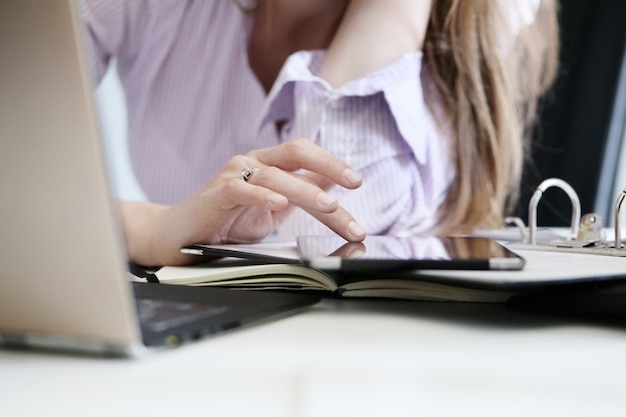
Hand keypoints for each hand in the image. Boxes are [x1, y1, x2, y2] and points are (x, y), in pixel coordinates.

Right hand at [121, 138, 365, 265]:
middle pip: (296, 152)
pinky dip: (261, 196)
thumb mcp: (274, 209)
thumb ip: (300, 194)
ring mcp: (234, 174)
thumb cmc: (227, 222)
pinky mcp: (217, 192)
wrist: (180, 236)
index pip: (307, 157)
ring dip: (306, 191)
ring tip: (329, 206)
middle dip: (329, 165)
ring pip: (275, 174)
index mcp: (270, 165)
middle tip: (353, 185)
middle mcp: (253, 163)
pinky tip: (279, 204)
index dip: (333, 165)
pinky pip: (241, 189)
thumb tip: (333, 184)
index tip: (357, 182)